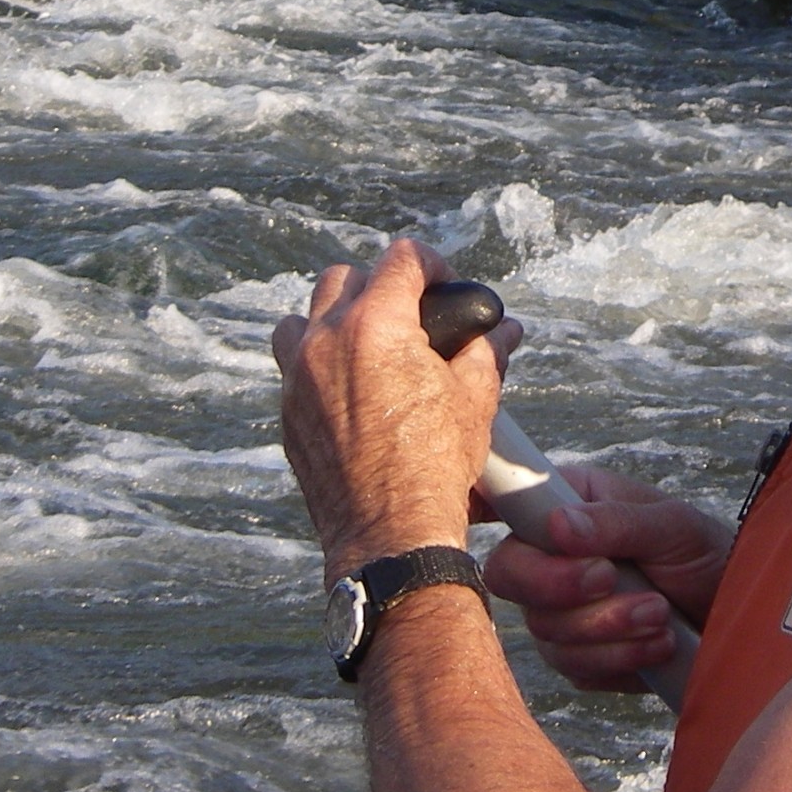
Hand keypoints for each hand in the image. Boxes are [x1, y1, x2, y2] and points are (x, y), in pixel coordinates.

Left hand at [271, 238, 525, 582]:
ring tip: (371, 346)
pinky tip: (356, 390)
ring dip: (336, 319)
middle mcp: (325, 341)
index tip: (445, 285)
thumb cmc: (435, 465)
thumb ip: (486, 351)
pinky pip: (295, 367)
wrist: (389, 531)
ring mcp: (297, 377)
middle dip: (381, 287)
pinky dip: (321, 363)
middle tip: (411, 317)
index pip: (401, 259)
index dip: (432, 265)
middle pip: (344, 278)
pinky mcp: (287, 412)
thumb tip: (504, 331)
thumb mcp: (475, 399)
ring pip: (303, 318)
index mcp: (375, 326)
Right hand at [483, 466, 731, 691]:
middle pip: (509, 575)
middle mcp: (555, 556)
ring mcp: (562, 610)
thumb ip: (616, 523)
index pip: (503, 500)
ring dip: (608, 625)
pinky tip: (659, 642)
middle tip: (611, 577)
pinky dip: (621, 657)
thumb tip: (558, 526)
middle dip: (560, 585)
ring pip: (544, 629)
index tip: (486, 515)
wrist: (736, 615)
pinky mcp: (581, 657)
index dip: (480, 504)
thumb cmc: (706, 554)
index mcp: (569, 504)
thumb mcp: (672, 525)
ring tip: (660, 612)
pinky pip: (575, 667)